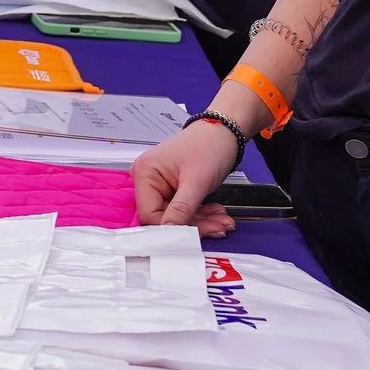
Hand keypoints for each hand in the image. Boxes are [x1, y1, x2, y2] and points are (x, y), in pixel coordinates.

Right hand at [130, 121, 242, 237]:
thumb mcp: (197, 181)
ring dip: (202, 221)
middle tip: (219, 227)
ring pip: (176, 216)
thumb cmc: (209, 145)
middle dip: (194, 225)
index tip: (194, 238)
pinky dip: (201, 213)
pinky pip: (183, 209)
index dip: (172, 229)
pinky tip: (216, 214)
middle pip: (165, 217)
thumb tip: (169, 235)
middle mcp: (147, 179)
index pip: (150, 214)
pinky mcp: (172, 188)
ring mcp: (159, 184)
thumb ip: (182, 210)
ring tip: (223, 221)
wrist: (224, 131)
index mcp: (145, 173)